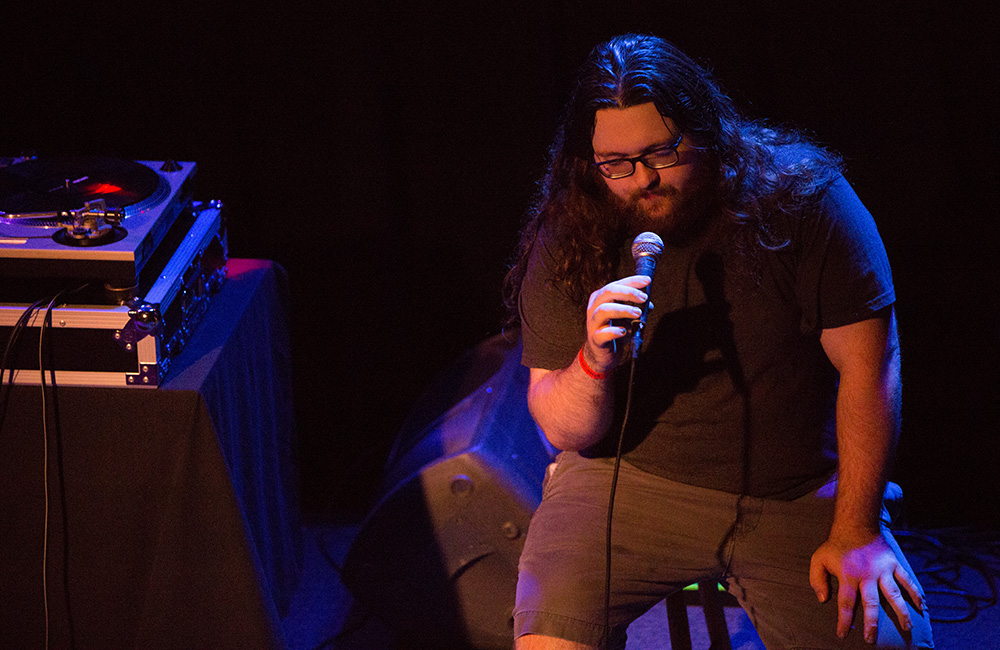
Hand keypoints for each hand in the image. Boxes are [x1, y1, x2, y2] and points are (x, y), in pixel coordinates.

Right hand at [582, 275, 650, 372]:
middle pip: (608, 292)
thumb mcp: (626, 317)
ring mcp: (593, 323)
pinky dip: (614, 331)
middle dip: (628, 293)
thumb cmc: (614, 331)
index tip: (648, 281)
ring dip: (623, 309)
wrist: (602, 354)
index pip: (615, 284)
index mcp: (601, 298)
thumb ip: (636, 308)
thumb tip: (649, 304)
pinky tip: (624, 331)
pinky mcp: (595, 339)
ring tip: (638, 313)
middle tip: (644, 298)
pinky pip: (603, 333)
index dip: (632, 281)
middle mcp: (594, 307)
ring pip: (603, 310)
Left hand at [809, 532, 924, 643]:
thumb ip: (817, 580)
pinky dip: (915, 592)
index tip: (843, 634)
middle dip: (871, 623)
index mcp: (848, 575)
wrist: (856, 524)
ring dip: (901, 612)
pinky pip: (906, 580)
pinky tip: (922, 606)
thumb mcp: (819, 559)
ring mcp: (883, 569)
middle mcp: (867, 574)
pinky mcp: (893, 563)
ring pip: (893, 594)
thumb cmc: (836, 546)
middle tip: (871, 640)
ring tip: (907, 627)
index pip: (845, 603)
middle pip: (871, 603)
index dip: (844, 620)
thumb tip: (823, 600)